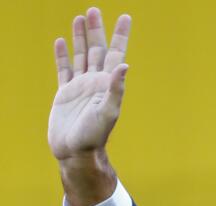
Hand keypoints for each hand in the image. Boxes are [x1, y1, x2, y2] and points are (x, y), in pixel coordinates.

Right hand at [48, 8, 130, 205]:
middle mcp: (95, 83)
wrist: (76, 153)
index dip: (120, 36)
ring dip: (80, 37)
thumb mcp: (108, 112)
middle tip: (94, 10)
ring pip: (81, 56)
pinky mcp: (65, 94)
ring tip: (80, 18)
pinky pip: (63, 70)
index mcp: (108, 84)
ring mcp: (80, 87)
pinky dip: (62, 55)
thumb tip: (124, 65)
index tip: (126, 17)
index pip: (116, 54)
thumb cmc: (94, 137)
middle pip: (97, 50)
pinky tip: (60, 42)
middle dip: (96, 30)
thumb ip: (116, 89)